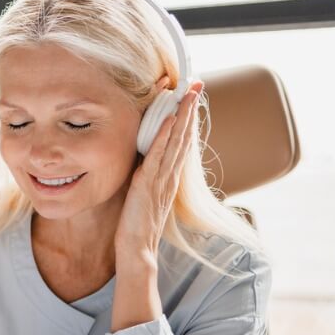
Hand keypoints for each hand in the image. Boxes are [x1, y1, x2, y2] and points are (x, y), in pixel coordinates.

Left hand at [114, 80, 204, 262]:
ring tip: (189, 93)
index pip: (181, 142)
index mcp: (168, 177)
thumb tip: (142, 162)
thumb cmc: (136, 226)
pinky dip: (165, 136)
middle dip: (190, 109)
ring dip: (183, 115)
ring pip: (175, 141)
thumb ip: (146, 178)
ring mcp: (161, 179)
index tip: (191, 98)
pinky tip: (170, 120)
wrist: (137, 250)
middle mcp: (169, 175)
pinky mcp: (149, 184)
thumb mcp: (143, 195)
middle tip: (197, 84)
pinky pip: (158, 155)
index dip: (187, 119)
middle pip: (184, 136)